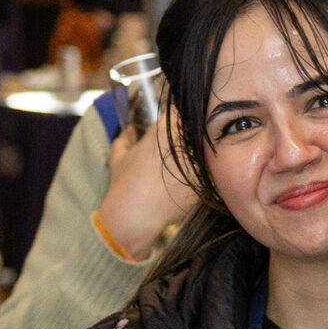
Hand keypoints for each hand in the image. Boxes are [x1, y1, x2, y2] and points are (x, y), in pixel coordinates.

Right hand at [94, 108, 195, 260]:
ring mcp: (196, 161)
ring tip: (188, 168)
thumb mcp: (118, 158)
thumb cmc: (124, 185)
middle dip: (192, 137)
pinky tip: (191, 184)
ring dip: (201, 156)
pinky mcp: (205, 181)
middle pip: (197, 131)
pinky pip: (209, 173)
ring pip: (206, 151)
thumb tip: (130, 131)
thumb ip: (125, 139)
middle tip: (184, 150)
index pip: (179, 112)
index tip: (177, 129)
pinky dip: (204, 176)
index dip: (179, 120)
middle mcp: (183, 142)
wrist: (135, 216)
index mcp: (162, 131)